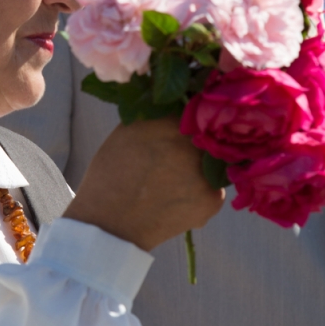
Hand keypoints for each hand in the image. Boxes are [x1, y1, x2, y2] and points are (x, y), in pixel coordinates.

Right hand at [63, 117, 223, 250]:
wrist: (110, 225)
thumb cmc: (111, 174)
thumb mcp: (127, 131)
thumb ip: (156, 114)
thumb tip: (180, 100)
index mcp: (169, 122)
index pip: (194, 106)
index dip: (189, 116)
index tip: (180, 127)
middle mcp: (192, 144)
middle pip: (208, 133)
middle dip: (197, 141)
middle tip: (175, 157)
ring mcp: (207, 172)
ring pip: (215, 161)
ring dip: (200, 166)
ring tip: (172, 180)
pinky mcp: (213, 200)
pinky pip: (213, 187)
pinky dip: (200, 191)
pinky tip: (176, 197)